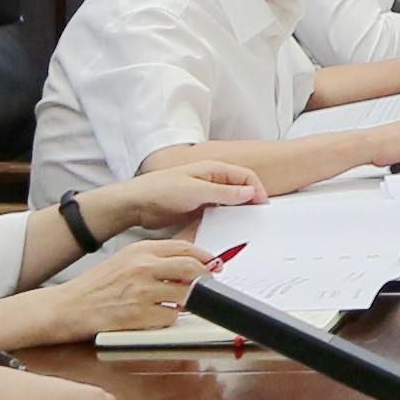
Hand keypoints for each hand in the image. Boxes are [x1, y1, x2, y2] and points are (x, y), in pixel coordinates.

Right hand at [26, 234, 205, 339]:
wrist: (69, 307)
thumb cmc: (96, 286)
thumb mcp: (125, 260)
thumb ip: (153, 258)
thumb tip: (187, 260)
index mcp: (140, 250)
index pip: (185, 248)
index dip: (205, 257)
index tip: (213, 265)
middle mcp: (143, 266)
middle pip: (192, 268)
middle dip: (205, 278)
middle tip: (206, 286)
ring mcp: (142, 290)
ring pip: (186, 294)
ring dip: (186, 302)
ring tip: (175, 304)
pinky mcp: (140, 314)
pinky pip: (170, 317)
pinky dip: (168, 320)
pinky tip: (155, 317)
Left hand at [90, 162, 259, 233]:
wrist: (137, 203)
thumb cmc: (160, 190)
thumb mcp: (196, 191)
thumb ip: (224, 192)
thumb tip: (248, 192)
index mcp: (213, 169)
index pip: (245, 176)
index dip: (257, 190)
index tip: (262, 207)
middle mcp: (211, 180)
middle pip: (240, 189)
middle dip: (250, 202)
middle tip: (256, 219)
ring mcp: (204, 194)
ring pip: (229, 202)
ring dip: (237, 212)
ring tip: (243, 226)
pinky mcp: (197, 207)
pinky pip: (217, 213)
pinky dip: (224, 220)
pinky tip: (225, 229)